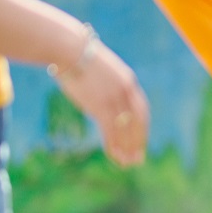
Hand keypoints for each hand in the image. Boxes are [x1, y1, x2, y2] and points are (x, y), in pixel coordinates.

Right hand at [54, 36, 150, 165]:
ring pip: (125, 130)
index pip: (141, 109)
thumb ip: (108, 82)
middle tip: (138, 159)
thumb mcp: (101, 68)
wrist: (69, 48)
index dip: (142, 128)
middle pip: (138, 122)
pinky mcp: (100, 105)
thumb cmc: (79, 55)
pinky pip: (110, 131)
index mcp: (129, 80)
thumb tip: (102, 93)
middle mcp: (126, 91)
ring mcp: (114, 99)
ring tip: (126, 163)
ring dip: (126, 148)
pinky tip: (113, 156)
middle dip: (138, 142)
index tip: (141, 141)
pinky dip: (112, 146)